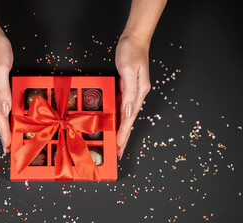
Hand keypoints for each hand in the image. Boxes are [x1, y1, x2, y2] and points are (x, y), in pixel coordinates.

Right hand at [0, 31, 13, 156]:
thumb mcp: (1, 68)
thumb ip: (3, 90)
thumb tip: (5, 109)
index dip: (3, 131)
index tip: (6, 145)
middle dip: (2, 132)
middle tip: (7, 147)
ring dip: (2, 124)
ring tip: (8, 136)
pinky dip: (2, 112)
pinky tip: (6, 116)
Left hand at [115, 34, 150, 159]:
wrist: (134, 39)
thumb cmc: (132, 52)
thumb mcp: (130, 71)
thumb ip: (129, 92)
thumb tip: (128, 112)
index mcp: (139, 92)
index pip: (130, 118)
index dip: (124, 133)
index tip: (119, 145)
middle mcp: (137, 95)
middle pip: (129, 120)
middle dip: (124, 137)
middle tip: (119, 152)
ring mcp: (132, 92)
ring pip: (126, 116)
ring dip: (121, 130)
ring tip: (117, 143)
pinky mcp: (127, 88)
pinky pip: (122, 107)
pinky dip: (118, 118)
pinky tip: (114, 123)